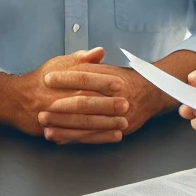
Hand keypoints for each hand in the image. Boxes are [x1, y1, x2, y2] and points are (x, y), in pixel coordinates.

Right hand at [0, 48, 128, 143]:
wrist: (13, 99)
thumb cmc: (40, 80)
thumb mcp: (59, 64)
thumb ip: (81, 59)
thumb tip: (100, 52)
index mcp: (61, 79)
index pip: (85, 79)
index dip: (104, 82)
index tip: (121, 84)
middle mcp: (58, 97)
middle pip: (86, 101)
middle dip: (107, 104)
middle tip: (126, 105)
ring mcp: (55, 115)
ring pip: (82, 121)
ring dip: (105, 123)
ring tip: (123, 124)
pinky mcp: (53, 130)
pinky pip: (77, 135)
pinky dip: (95, 137)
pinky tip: (110, 136)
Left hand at [42, 62, 162, 142]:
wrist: (153, 95)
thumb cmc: (127, 81)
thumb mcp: (111, 69)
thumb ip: (93, 64)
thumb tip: (77, 57)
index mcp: (114, 80)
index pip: (86, 78)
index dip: (65, 78)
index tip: (47, 78)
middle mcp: (118, 98)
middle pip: (85, 103)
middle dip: (61, 107)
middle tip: (42, 108)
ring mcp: (120, 117)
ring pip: (88, 124)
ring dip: (65, 127)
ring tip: (46, 127)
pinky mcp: (119, 131)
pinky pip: (93, 137)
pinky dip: (75, 138)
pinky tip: (60, 138)